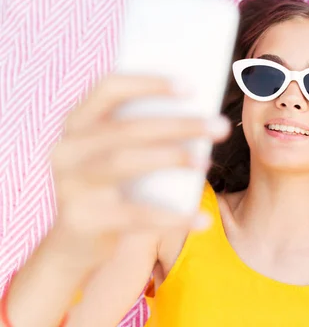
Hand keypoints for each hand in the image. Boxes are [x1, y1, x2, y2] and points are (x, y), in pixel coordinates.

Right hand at [50, 74, 229, 263]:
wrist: (76, 245)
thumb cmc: (114, 187)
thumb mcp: (123, 155)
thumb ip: (148, 130)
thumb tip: (202, 113)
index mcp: (78, 122)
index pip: (109, 89)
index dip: (149, 84)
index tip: (192, 87)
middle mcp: (67, 149)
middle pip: (127, 128)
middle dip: (179, 125)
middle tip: (221, 126)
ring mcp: (70, 185)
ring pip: (125, 162)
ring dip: (172, 159)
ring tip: (207, 163)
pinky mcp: (82, 221)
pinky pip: (135, 216)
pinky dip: (172, 217)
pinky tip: (203, 218)